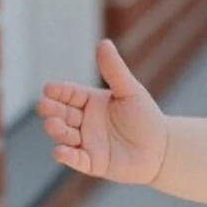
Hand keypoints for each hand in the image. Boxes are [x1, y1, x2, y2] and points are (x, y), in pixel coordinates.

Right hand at [38, 39, 168, 185]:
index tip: (49, 89)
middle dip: (51, 110)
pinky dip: (66, 156)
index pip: (69, 94)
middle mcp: (84, 122)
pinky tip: (60, 152)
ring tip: (53, 125)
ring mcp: (86, 142)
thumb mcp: (130, 91)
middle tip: (44, 106)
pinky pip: (76, 160)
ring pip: (64, 135)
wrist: (162, 149)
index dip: (58, 91)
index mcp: (91, 102)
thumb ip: (114, 70)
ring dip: (56, 130)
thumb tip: (103, 43)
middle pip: (62, 113)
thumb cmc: (145, 117)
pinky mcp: (92, 163)